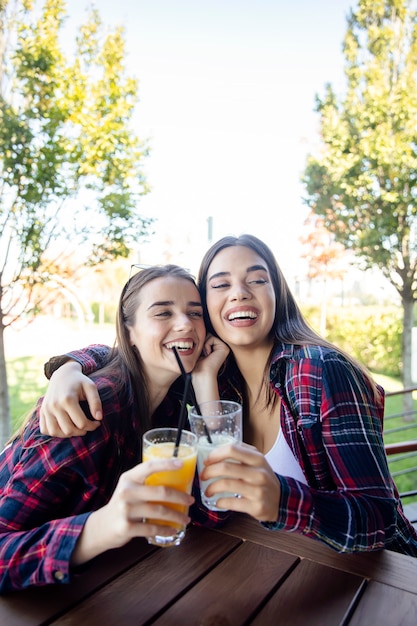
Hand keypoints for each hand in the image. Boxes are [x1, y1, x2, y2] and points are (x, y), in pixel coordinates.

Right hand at [39, 361, 102, 436]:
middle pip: (69, 430)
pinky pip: (45, 429)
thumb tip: (99, 418)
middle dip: (82, 431)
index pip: (81, 423)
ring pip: (55, 432)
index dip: (92, 426)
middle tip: (88, 426)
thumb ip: (96, 402)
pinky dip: (55, 432)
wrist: (62, 374)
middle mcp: (54, 405)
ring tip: (77, 428)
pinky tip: (65, 427)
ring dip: (68, 434)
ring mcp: (46, 409)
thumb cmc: (79, 381)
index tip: (97, 422)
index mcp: (68, 399)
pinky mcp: (42, 411)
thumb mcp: (90, 387)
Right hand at [72, 458, 194, 563]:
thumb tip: (176, 480)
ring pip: (159, 511)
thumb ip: (146, 482)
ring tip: (186, 518)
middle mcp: (127, 492)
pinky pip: (152, 528)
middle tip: (191, 500)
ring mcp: (125, 510)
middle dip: (180, 497)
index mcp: (129, 478)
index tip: (181, 464)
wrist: (101, 526)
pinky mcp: (126, 527)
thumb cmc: (123, 504)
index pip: (149, 466)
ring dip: (176, 516)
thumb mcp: (129, 488)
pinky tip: (173, 529)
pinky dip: (166, 529)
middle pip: (160, 492)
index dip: (166, 464)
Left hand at [191, 334, 229, 403]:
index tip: (199, 352)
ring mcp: (223, 347)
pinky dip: (207, 345)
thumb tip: (197, 330)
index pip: (205, 336)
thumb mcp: (198, 350)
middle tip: (203, 354)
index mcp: (215, 348)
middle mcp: (220, 347)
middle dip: (202, 342)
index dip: (200, 342)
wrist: (202, 374)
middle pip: (207, 334)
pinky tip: (208, 354)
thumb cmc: (198, 365)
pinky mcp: (225, 347)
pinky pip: (212, 338)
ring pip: (209, 335)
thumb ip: (200, 340)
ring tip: (206, 354)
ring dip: (204, 344)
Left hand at [200, 443, 280, 521]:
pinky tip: (218, 501)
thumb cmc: (262, 478)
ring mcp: (258, 490)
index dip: (215, 454)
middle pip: (226, 467)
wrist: (281, 500)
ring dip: (211, 488)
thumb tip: (214, 452)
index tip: (207, 461)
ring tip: (208, 491)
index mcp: (257, 458)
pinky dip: (220, 502)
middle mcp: (259, 473)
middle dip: (209, 472)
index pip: (232, 449)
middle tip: (203, 476)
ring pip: (226, 485)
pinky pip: (232, 502)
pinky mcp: (256, 506)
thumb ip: (240, 453)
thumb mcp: (257, 461)